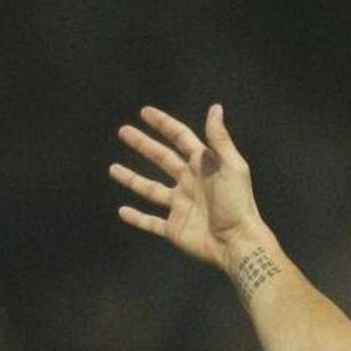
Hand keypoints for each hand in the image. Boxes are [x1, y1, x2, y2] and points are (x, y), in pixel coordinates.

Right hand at [110, 104, 272, 271]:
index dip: (164, 125)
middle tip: (123, 131)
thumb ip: (220, 139)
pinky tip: (122, 211)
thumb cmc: (237, 204)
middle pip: (162, 159)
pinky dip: (136, 218)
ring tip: (113, 168)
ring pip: (150, 190)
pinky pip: (151, 222)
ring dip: (132, 179)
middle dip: (143, 145)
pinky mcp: (174, 229)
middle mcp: (190, 184)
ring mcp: (180, 207)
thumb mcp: (232, 167)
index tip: (145, 112)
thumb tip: (215, 107)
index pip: (181, 139)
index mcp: (204, 167)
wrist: (237, 243)